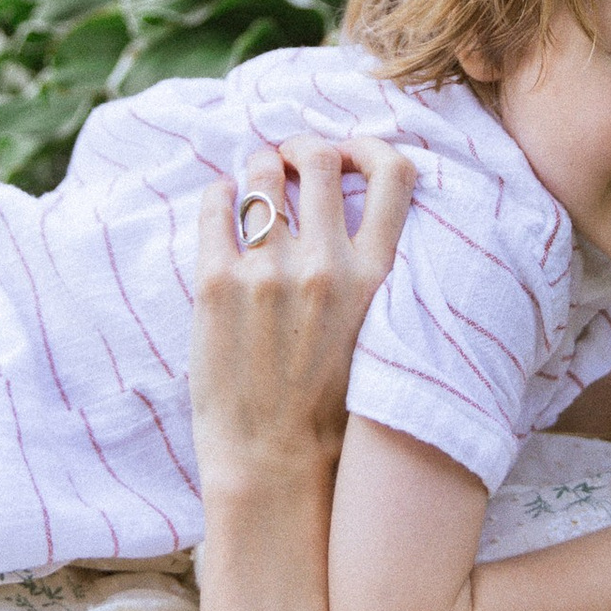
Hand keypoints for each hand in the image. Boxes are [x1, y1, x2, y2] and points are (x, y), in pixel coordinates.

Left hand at [191, 134, 419, 489]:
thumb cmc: (329, 405)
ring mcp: (269, 271)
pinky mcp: (217, 283)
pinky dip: (218, 194)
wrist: (275, 462)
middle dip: (302, 150)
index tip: (347, 157)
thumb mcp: (374, 330)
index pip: (395, 172)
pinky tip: (221, 204)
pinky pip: (215, 205)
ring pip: (264, 171)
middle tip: (288, 162)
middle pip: (321, 158)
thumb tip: (353, 212)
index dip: (369, 148)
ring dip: (259, 168)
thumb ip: (368, 272)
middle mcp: (326, 264)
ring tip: (253, 185)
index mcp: (375, 275)